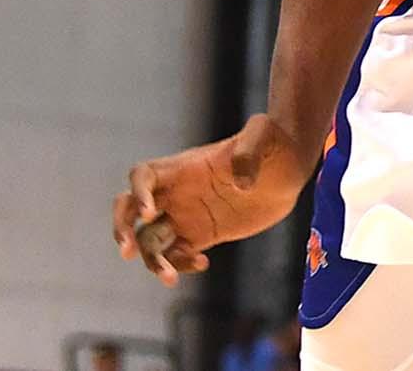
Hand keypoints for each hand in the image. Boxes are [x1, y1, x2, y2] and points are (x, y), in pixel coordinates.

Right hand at [112, 114, 312, 286]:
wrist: (290, 168)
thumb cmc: (274, 142)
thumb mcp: (264, 134)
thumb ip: (249, 152)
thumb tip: (242, 185)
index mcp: (184, 167)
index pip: (143, 176)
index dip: (138, 193)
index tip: (150, 213)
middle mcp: (177, 192)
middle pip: (130, 209)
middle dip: (122, 228)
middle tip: (127, 250)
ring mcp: (186, 215)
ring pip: (150, 241)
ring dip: (152, 261)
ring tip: (170, 277)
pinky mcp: (201, 236)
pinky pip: (176, 255)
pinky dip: (180, 264)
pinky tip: (202, 263)